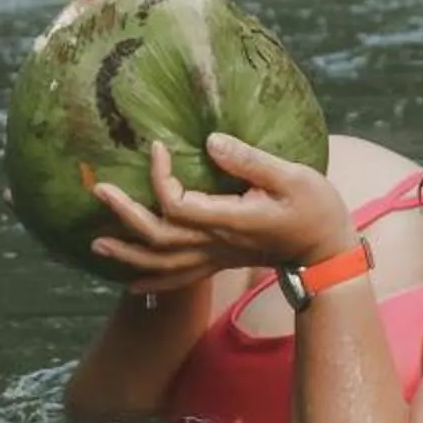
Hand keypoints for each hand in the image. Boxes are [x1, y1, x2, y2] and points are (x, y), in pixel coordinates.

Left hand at [89, 134, 356, 297]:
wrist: (326, 253)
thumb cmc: (316, 210)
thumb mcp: (292, 176)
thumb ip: (250, 160)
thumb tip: (210, 140)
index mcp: (229, 219)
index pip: (178, 204)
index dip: (159, 176)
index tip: (156, 146)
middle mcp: (216, 242)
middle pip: (159, 237)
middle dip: (125, 214)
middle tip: (100, 191)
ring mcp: (216, 257)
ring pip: (162, 263)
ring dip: (127, 253)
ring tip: (96, 242)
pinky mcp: (219, 262)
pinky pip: (178, 278)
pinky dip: (151, 281)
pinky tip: (130, 282)